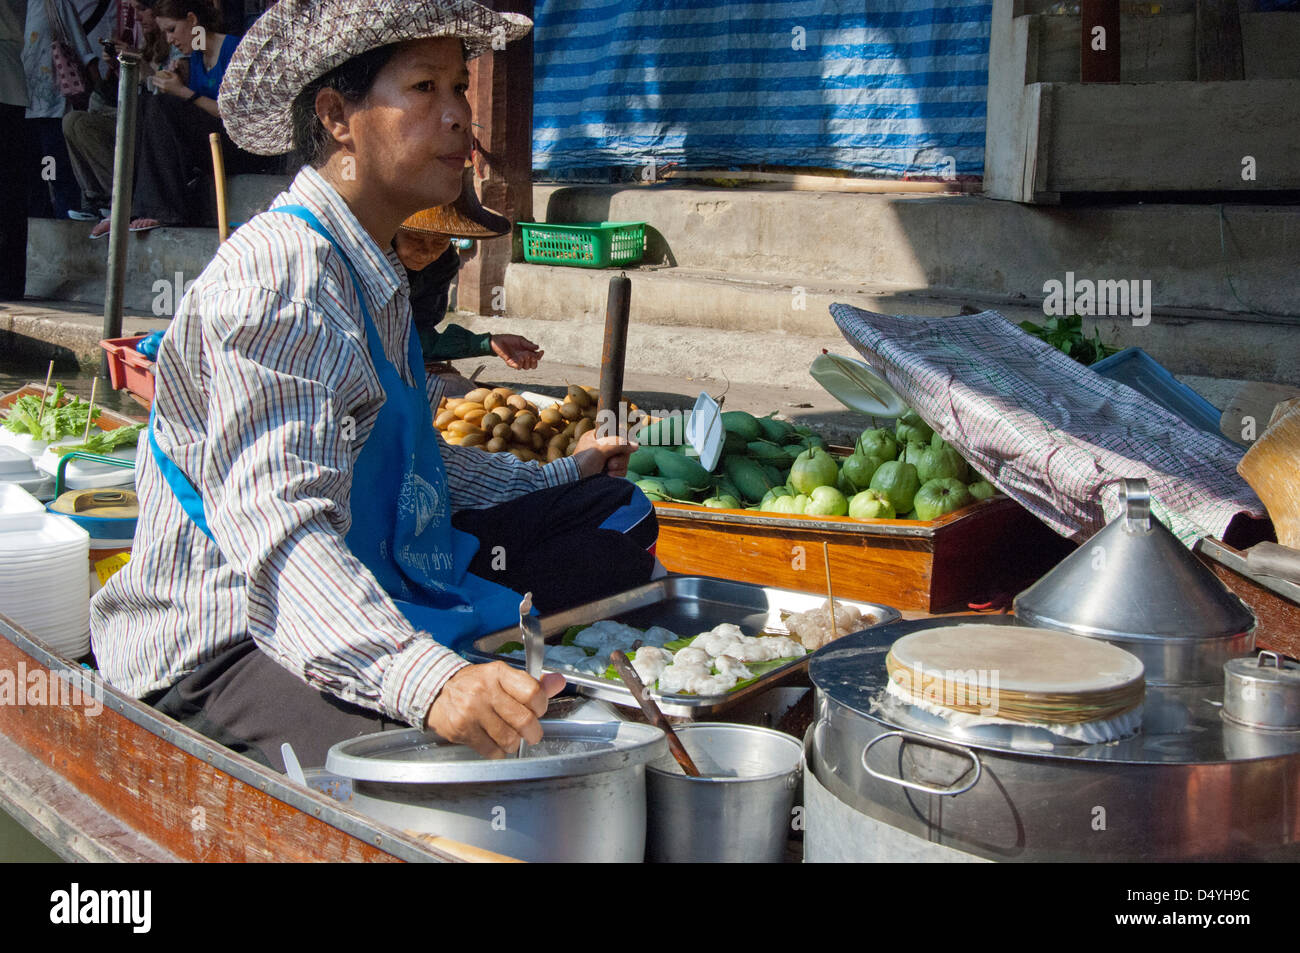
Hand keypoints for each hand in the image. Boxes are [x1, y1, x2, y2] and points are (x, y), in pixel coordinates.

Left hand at [153, 69, 185, 97]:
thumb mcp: (175, 76)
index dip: (154, 76)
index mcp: (164, 82)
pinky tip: (161, 85)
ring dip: (156, 83)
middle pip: (154, 83)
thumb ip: (169, 72)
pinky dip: (160, 86)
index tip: (154, 74)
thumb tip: (163, 70)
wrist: (181, 92)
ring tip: (157, 81)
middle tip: (154, 78)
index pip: (156, 78)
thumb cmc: (179, 83)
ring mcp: (164, 90)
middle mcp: (163, 86)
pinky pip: (160, 89)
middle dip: (153, 80)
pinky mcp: (165, 92)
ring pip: (157, 86)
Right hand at [424, 662, 565, 757]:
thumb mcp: (502, 677)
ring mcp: (472, 711)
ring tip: (510, 736)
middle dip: (533, 732)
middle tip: (531, 733)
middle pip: (524, 720)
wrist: (437, 691)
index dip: (542, 706)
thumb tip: (558, 682)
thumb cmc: (475, 685)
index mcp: (498, 673)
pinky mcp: (462, 730)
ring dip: (514, 743)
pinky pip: (492, 751)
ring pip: (509, 739)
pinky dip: (498, 752)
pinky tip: (494, 742)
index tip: (538, 711)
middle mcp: (485, 690)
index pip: (532, 692)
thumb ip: (532, 683)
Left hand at [489, 334, 542, 369]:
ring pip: (526, 367)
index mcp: (527, 352)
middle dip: (535, 361)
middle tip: (533, 356)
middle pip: (533, 366)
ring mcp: (517, 361)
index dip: (539, 356)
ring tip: (525, 354)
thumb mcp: (520, 340)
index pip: (536, 358)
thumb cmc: (509, 339)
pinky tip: (520, 357)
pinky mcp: (511, 363)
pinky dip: (521, 363)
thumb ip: (528, 344)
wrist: (498, 340)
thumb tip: (537, 347)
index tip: (541, 351)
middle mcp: (523, 358)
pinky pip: (518, 367)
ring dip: (527, 361)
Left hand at [572, 430, 636, 478]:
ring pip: (623, 460)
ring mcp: (606, 460)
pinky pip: (621, 470)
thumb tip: (635, 446)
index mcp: (597, 437)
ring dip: (617, 467)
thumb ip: (619, 444)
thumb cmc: (583, 462)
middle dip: (619, 458)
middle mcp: (602, 447)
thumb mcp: (601, 448)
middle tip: (610, 463)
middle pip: (623, 448)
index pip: (616, 433)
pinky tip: (609, 476)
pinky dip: (617, 474)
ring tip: (608, 471)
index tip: (620, 446)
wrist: (574, 482)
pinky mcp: (608, 472)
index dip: (621, 440)